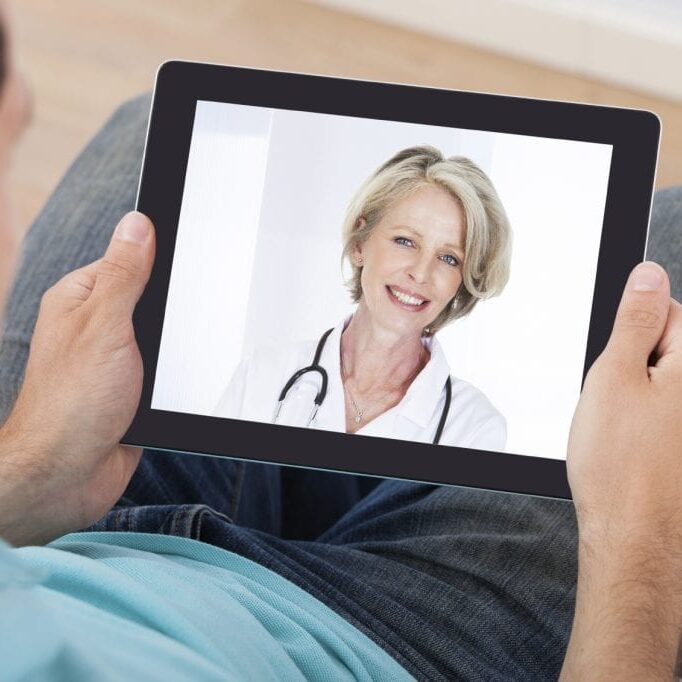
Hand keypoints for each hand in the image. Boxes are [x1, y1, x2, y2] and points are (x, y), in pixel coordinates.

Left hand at [0, 212, 154, 545]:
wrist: (68, 475)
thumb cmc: (72, 403)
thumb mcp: (105, 325)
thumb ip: (124, 275)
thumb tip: (137, 224)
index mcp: (80, 299)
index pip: (128, 259)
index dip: (160, 257)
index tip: (193, 256)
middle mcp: (97, 326)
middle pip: (150, 297)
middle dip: (172, 309)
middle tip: (182, 320)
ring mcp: (115, 358)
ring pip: (162, 336)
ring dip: (176, 346)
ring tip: (175, 357)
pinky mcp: (132, 388)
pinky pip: (165, 368)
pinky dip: (176, 373)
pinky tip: (179, 380)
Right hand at [562, 261, 681, 679]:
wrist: (632, 534)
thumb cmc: (620, 463)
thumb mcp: (615, 376)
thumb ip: (635, 321)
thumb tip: (648, 275)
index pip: (670, 310)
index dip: (635, 327)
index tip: (620, 356)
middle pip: (670, 347)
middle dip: (637, 361)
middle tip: (616, 396)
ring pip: (662, 384)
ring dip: (638, 393)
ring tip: (620, 425)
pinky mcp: (680, 446)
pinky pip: (662, 415)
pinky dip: (644, 421)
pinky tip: (630, 444)